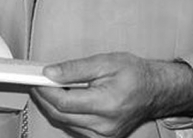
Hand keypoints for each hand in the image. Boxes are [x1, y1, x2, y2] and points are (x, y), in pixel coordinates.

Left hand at [31, 53, 192, 137]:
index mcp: (107, 104)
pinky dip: (66, 114)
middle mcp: (105, 125)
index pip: (64, 103)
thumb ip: (75, 69)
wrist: (156, 90)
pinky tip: (64, 100)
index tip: (36, 78)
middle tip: (38, 81)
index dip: (45, 90)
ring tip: (50, 87)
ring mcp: (104, 135)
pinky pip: (75, 127)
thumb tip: (50, 73)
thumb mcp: (105, 62)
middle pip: (61, 115)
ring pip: (65, 123)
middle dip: (45, 98)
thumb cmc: (135, 74)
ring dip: (53, 106)